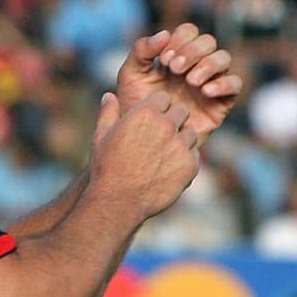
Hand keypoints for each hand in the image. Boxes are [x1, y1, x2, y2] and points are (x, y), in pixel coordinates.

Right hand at [89, 90, 199, 222]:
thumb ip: (108, 112)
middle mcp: (165, 126)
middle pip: (181, 111)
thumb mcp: (101, 136)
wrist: (118, 201)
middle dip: (174, 120)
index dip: (158, 108)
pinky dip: (185, 160)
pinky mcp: (190, 165)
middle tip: (162, 136)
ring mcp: (180, 146)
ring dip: (181, 140)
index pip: (164, 98)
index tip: (152, 119)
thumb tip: (109, 96)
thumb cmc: (106, 168)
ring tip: (165, 155)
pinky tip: (169, 169)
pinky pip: (195, 155)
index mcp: (145, 113)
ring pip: (191, 133)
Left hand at [115, 25, 241, 148]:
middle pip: (208, 41)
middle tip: (175, 70)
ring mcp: (210, 82)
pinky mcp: (220, 103)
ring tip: (191, 81)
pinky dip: (223, 83)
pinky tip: (205, 92)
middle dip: (192, 51)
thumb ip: (142, 51)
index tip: (164, 60)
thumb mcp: (131, 75)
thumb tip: (165, 33)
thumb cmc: (136, 106)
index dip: (180, 40)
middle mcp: (196, 65)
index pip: (189, 31)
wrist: (144, 140)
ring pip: (224, 58)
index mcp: (177, 55)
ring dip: (208, 64)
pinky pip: (235, 85)